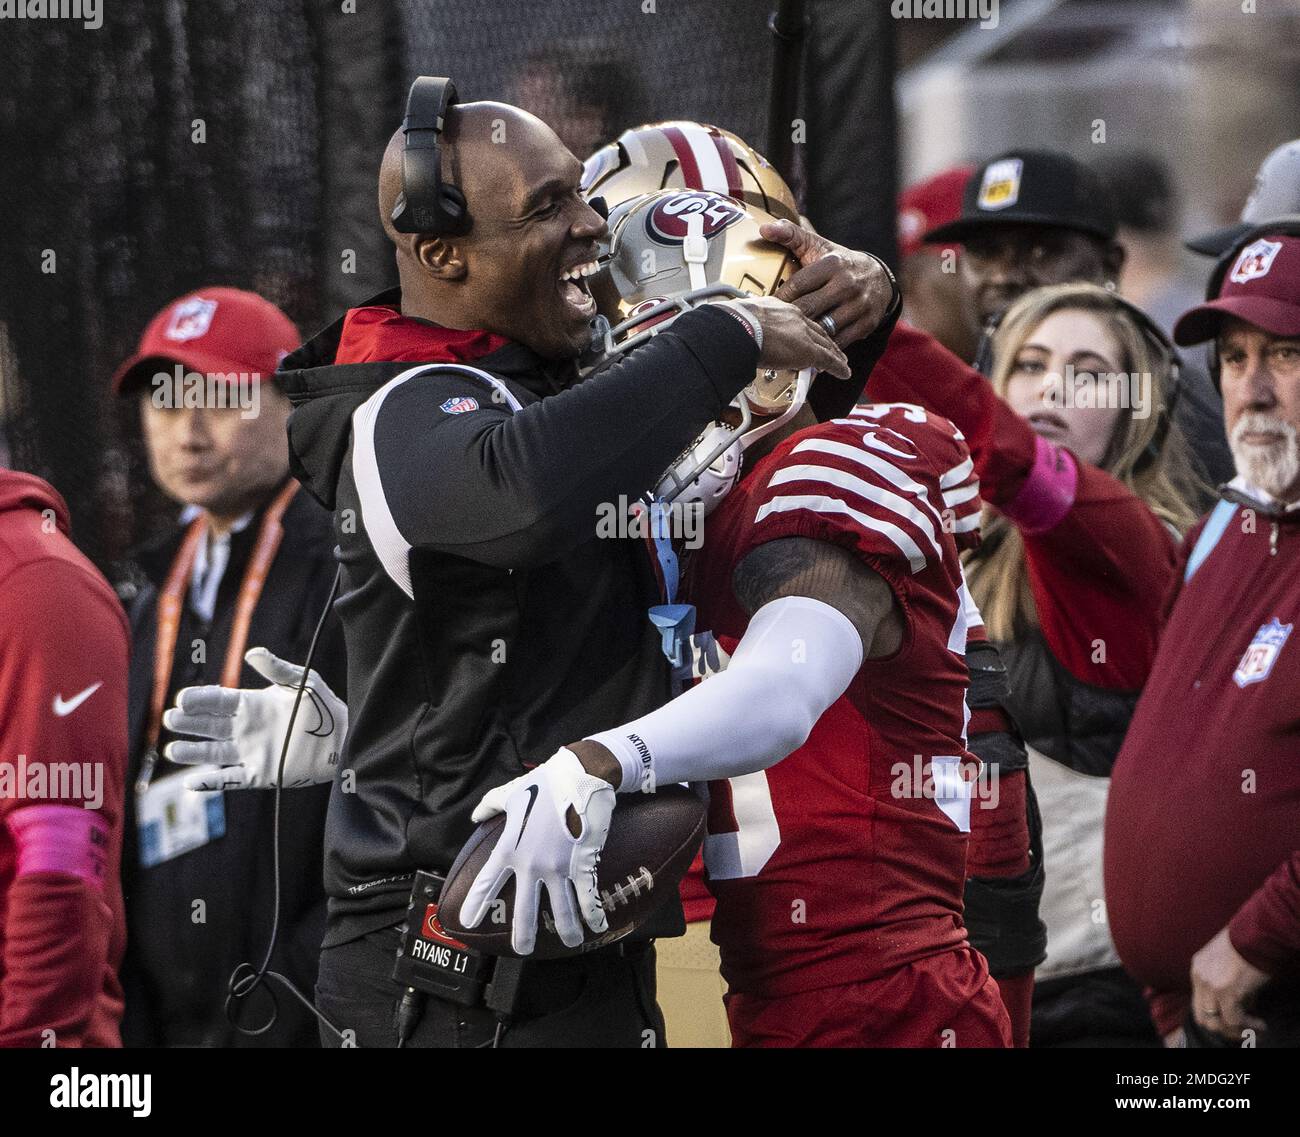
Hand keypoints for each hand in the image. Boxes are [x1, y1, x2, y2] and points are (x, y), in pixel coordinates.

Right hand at [162, 647, 346, 790]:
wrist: (343, 739)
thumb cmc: (324, 708)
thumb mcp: (302, 682)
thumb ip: (277, 669)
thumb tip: (252, 652)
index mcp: (252, 705)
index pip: (217, 701)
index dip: (199, 700)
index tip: (182, 699)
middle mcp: (246, 729)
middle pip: (209, 726)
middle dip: (188, 723)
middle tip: (171, 719)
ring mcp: (250, 752)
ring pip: (213, 753)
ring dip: (192, 752)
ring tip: (171, 750)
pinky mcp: (259, 774)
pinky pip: (229, 780)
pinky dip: (210, 783)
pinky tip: (190, 783)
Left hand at [459, 747, 615, 954]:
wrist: (578, 777)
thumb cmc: (543, 784)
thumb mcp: (510, 793)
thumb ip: (490, 806)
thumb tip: (476, 815)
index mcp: (509, 848)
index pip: (486, 883)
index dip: (476, 904)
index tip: (466, 922)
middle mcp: (530, 864)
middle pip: (523, 909)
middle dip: (523, 935)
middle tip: (522, 949)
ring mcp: (557, 868)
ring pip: (560, 910)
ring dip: (567, 930)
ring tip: (570, 943)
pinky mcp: (582, 864)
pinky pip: (587, 897)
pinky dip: (593, 913)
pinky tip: (597, 925)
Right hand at [732, 294, 850, 378]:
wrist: (739, 327)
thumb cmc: (733, 323)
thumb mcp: (742, 319)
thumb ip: (747, 326)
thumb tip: (739, 334)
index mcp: (779, 307)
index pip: (798, 319)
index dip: (805, 329)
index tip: (807, 335)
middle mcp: (795, 317)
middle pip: (816, 330)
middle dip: (825, 340)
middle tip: (832, 348)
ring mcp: (803, 333)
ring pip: (825, 344)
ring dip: (834, 353)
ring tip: (841, 361)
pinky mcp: (808, 350)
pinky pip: (828, 360)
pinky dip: (838, 367)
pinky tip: (844, 372)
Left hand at [760, 218, 895, 347]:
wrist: (878, 278)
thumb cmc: (838, 263)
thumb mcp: (817, 246)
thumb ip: (790, 235)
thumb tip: (764, 228)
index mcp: (833, 264)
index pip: (798, 285)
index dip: (780, 298)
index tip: (767, 306)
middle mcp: (848, 284)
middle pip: (809, 308)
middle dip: (789, 319)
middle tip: (772, 326)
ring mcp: (859, 305)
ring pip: (823, 328)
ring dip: (805, 335)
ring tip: (787, 339)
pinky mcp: (866, 324)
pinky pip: (838, 341)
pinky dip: (823, 346)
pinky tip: (808, 347)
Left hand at [1189, 925, 1269, 1040]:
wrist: (1256, 933)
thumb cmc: (1247, 945)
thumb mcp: (1229, 964)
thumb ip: (1230, 985)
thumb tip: (1243, 1006)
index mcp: (1197, 968)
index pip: (1198, 1002)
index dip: (1216, 1016)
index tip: (1234, 1021)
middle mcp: (1199, 977)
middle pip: (1201, 1016)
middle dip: (1222, 1028)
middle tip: (1242, 1030)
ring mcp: (1210, 985)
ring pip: (1215, 1023)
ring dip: (1235, 1030)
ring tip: (1254, 1028)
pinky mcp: (1226, 991)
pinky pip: (1233, 1020)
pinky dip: (1248, 1027)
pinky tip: (1260, 1024)